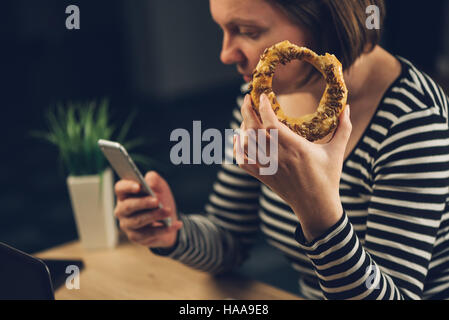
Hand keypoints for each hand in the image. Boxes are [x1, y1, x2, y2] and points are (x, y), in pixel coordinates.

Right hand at [114, 171, 182, 247]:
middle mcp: (122, 210)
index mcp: (125, 194)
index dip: (128, 187)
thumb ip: (155, 180)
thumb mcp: (161, 187)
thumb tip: (150, 183)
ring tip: (168, 211)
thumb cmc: (160, 200)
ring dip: (155, 216)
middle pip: (128, 206)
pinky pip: (150, 234)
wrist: (168, 220)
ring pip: (138, 221)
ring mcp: (127, 225)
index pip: (120, 188)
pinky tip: (176, 224)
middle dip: (143, 203)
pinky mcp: (136, 237)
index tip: (139, 186)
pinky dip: (164, 229)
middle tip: (157, 201)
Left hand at [236, 94, 351, 241]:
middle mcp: (279, 157)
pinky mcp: (262, 176)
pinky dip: (236, 149)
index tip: (263, 96)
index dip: (264, 107)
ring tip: (247, 117)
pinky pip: (242, 162)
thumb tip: (348, 107)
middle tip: (247, 98)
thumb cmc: (328, 177)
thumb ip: (343, 127)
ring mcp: (268, 167)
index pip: (272, 124)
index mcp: (296, 148)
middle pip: (254, 130)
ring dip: (242, 128)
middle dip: (247, 111)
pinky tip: (238, 138)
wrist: (316, 206)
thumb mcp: (338, 151)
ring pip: (245, 145)